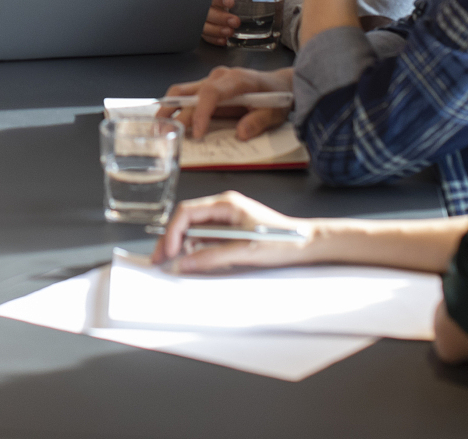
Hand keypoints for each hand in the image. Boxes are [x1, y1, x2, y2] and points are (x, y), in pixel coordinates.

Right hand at [152, 191, 315, 272]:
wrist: (307, 243)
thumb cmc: (282, 241)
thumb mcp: (245, 251)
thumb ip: (212, 256)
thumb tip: (185, 264)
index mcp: (226, 203)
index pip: (187, 212)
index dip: (173, 232)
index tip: (169, 252)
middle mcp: (223, 207)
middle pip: (187, 220)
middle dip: (171, 239)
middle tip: (161, 259)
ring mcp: (226, 218)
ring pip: (194, 229)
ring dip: (182, 245)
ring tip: (174, 262)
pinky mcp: (231, 230)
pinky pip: (206, 237)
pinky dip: (196, 248)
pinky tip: (193, 260)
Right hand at [161, 65, 291, 140]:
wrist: (280, 84)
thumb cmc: (278, 97)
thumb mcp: (276, 113)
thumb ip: (259, 121)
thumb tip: (241, 133)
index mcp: (237, 80)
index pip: (211, 93)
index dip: (201, 113)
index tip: (197, 133)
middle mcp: (219, 77)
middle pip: (189, 91)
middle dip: (174, 113)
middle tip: (161, 133)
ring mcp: (211, 80)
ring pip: (182, 90)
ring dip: (168, 108)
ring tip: (157, 128)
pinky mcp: (208, 87)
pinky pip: (187, 95)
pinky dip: (175, 108)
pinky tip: (167, 121)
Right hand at [203, 0, 267, 45]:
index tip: (230, 2)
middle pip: (203, 11)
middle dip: (218, 17)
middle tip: (235, 22)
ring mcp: (199, 13)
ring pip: (201, 24)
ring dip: (214, 30)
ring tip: (229, 34)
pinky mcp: (202, 26)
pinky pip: (202, 35)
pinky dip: (212, 39)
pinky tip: (223, 41)